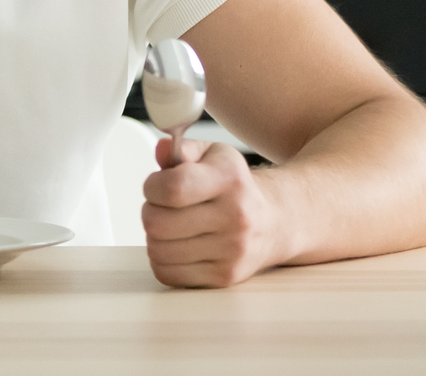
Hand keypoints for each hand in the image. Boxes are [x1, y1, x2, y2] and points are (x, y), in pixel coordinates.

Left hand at [141, 139, 288, 288]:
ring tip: (172, 226)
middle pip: (157, 223)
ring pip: (158, 250)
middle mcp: (235, 217)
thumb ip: (181, 148)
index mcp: (229, 180)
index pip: (172, 188)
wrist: (274, 222)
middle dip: (150, 211)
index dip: (152, 186)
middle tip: (163, 207)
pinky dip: (162, 260)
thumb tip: (161, 149)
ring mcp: (232, 251)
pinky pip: (167, 273)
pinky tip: (177, 246)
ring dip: (155, 237)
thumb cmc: (233, 185)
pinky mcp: (224, 276)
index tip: (157, 185)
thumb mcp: (213, 155)